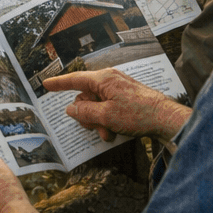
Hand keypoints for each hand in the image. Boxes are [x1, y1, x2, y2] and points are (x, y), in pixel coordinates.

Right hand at [44, 68, 192, 143]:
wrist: (166, 118)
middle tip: (96, 129)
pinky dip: (108, 120)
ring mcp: (118, 88)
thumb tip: (70, 108)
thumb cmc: (138, 114)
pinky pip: (108, 107)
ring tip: (108, 133)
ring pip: (96, 105)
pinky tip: (115, 132)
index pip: (75, 79)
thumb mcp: (106, 116)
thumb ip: (85, 112)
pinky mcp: (126, 96)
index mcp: (103, 79)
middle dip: (87, 116)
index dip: (59, 83)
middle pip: (85, 97)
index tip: (46, 84)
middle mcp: (109, 80)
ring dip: (98, 122)